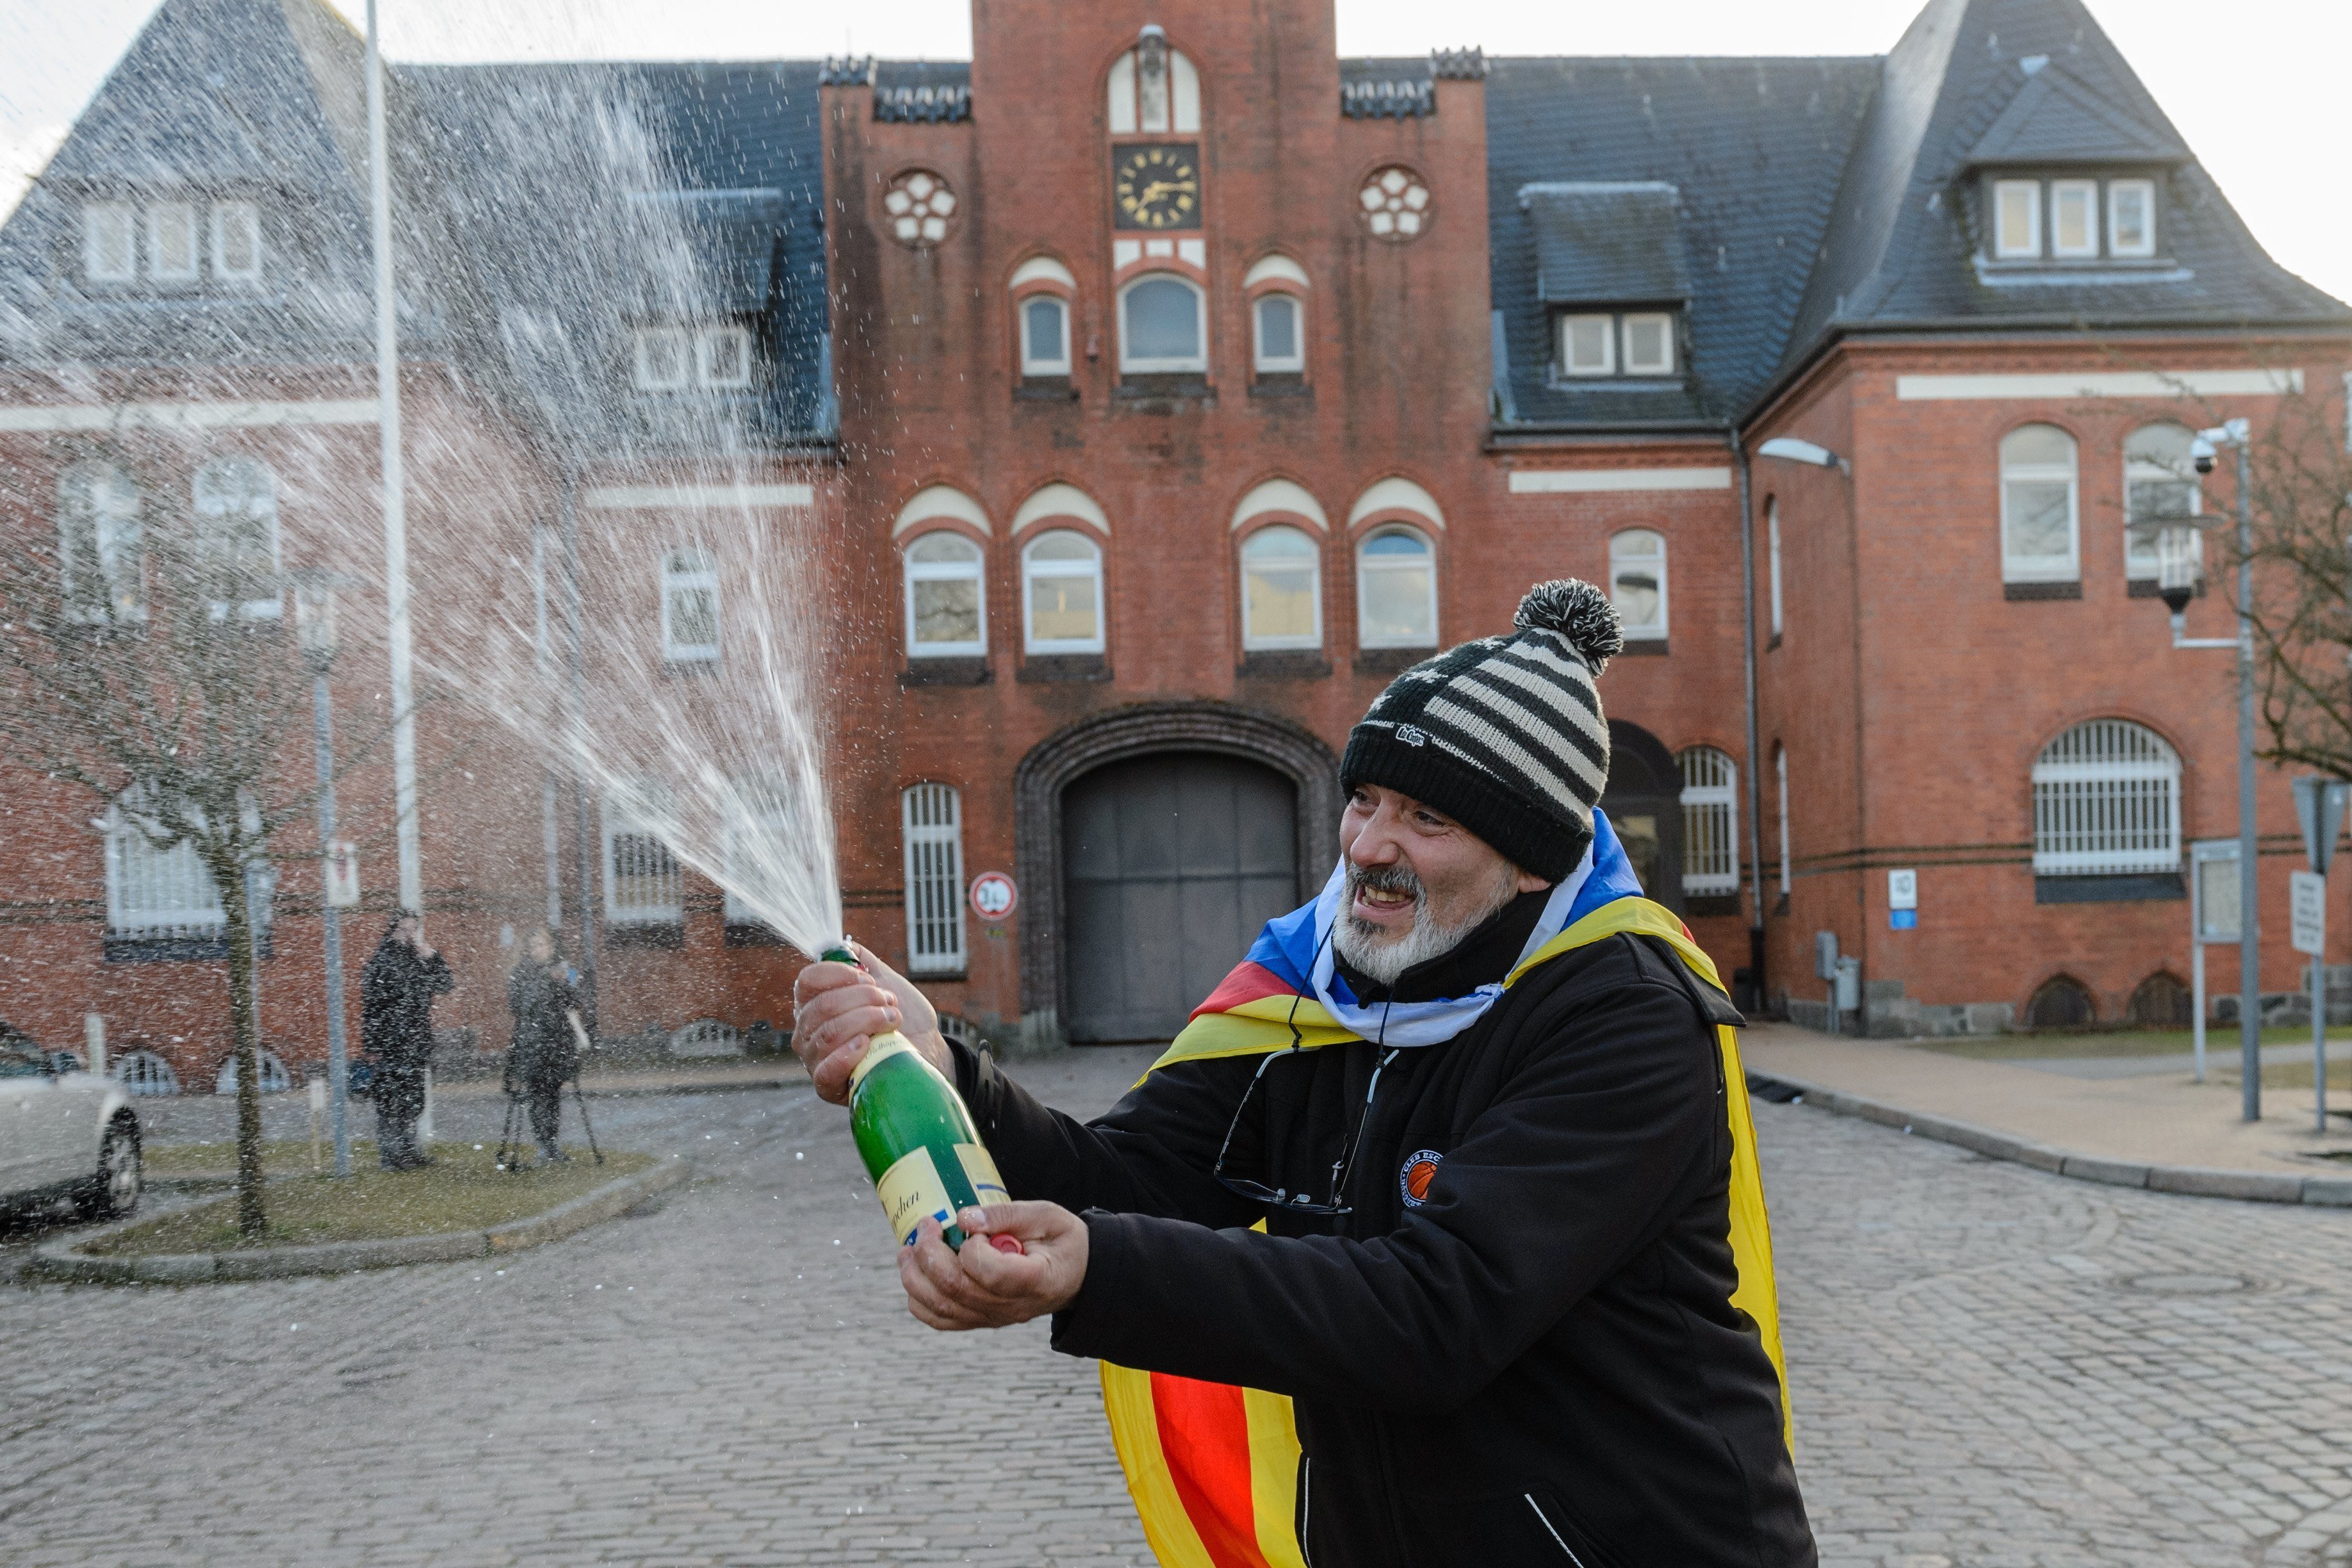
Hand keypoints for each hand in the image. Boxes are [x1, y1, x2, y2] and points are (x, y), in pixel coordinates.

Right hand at [791, 940, 948, 1104]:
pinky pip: (825, 1069)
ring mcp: (814, 1058)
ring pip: (829, 1033)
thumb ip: (861, 961)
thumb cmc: (901, 1016)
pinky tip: (866, 1044)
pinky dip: (847, 1053)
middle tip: (889, 1003)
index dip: (838, 975)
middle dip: (864, 1000)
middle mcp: (807, 1030)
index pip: (808, 980)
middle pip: (823, 1006)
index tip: (869, 979)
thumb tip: (844, 946)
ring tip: (891, 1021)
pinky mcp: (827, 1085)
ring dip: (867, 1021)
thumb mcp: (884, 980)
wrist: (923, 1048)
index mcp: (814, 1001)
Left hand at [898, 1202, 1088, 1330]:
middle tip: (927, 1225)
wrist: (1075, 1275)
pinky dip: (920, 1300)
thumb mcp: (1046, 1215)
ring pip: (942, 1308)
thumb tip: (964, 1217)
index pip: (991, 1274)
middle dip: (930, 1254)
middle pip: (957, 1290)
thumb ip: (1007, 1215)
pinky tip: (915, 1273)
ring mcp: (994, 1318)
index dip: (973, 1249)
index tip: (974, 1227)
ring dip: (915, 1277)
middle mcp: (1011, 1307)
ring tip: (908, 1249)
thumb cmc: (1061, 1241)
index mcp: (1035, 1281)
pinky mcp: (980, 1320)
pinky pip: (941, 1320)